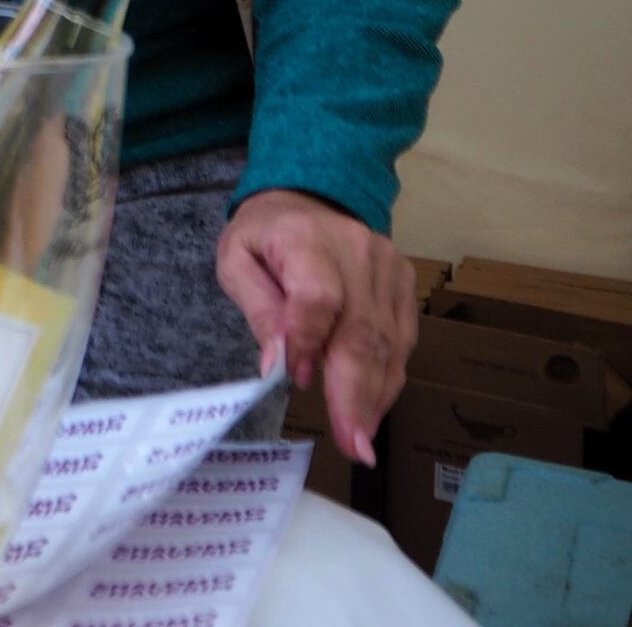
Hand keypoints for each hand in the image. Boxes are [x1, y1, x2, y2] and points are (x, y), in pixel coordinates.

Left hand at [217, 188, 415, 465]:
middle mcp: (357, 251)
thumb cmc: (263, 237)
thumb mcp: (236, 262)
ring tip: (360, 439)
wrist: (308, 198)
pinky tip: (371, 409)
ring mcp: (389, 267)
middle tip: (352, 444)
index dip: (310, 343)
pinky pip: (402, 340)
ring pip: (388, 342)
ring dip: (374, 396)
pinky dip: (387, 378)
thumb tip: (277, 365)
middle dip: (355, 395)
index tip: (299, 381)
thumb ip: (258, 310)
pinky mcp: (406, 283)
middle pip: (362, 330)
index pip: (317, 298)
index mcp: (305, 238)